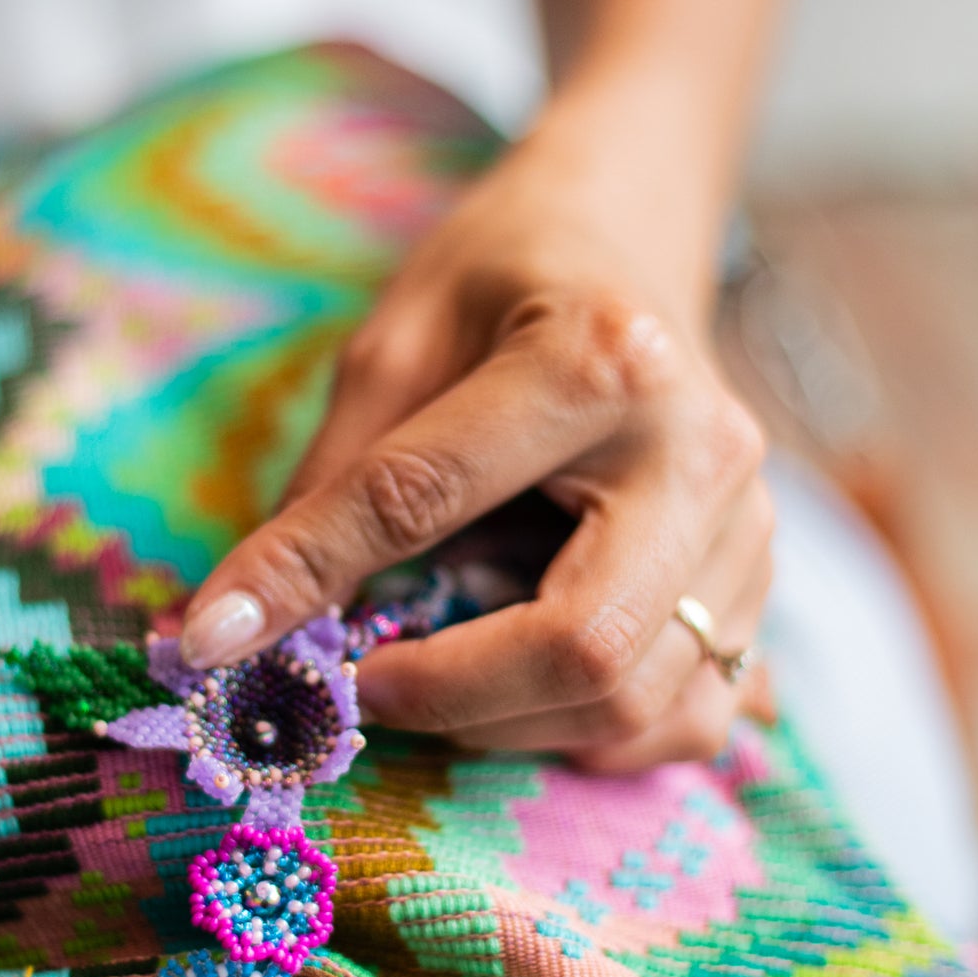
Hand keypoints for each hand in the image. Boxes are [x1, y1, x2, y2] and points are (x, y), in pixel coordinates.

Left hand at [178, 134, 771, 770]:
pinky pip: (689, 716)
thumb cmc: (501, 280)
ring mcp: (750, 526)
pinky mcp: (759, 581)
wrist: (628, 241)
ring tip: (437, 681)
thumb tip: (233, 625)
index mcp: (601, 359)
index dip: (307, 577)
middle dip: (448, 698)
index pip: (425, 499)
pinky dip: (591, 735)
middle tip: (362, 685)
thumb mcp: (395, 347)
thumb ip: (331, 487)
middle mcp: (703, 453)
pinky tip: (527, 694)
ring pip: (639, 702)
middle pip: (585, 646)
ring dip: (510, 727)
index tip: (217, 641)